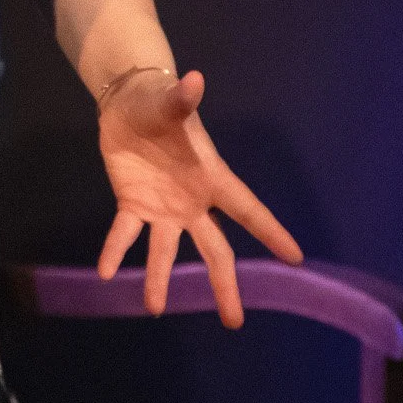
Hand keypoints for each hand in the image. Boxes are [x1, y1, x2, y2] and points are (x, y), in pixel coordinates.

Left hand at [95, 68, 302, 327]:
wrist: (129, 103)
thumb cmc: (160, 102)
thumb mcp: (170, 101)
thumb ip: (181, 98)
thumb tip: (193, 79)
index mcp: (211, 178)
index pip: (248, 209)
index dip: (271, 232)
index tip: (295, 258)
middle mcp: (192, 202)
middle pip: (214, 249)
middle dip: (225, 284)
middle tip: (235, 322)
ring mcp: (163, 208)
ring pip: (166, 252)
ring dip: (160, 280)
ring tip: (154, 309)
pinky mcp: (133, 205)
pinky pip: (124, 234)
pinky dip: (115, 251)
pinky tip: (106, 273)